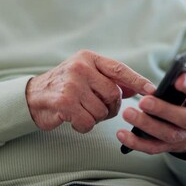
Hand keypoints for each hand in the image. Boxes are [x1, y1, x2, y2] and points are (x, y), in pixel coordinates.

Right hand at [26, 50, 155, 132]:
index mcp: (88, 58)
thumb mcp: (85, 75)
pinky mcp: (64, 102)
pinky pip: (88, 122)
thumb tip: (136, 89)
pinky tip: (73, 119)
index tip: (152, 91)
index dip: (138, 80)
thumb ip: (108, 80)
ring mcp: (72, 84)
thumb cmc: (64, 86)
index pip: (119, 69)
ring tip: (81, 112)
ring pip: (102, 111)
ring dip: (95, 118)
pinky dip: (83, 126)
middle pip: (113, 95)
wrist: (32, 97)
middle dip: (111, 108)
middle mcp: (81, 68)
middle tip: (99, 110)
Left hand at [116, 59, 185, 153]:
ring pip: (166, 134)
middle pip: (184, 119)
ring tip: (127, 113)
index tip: (177, 79)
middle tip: (143, 101)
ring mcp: (183, 138)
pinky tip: (121, 134)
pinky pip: (152, 148)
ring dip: (146, 125)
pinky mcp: (168, 147)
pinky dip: (136, 142)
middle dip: (163, 110)